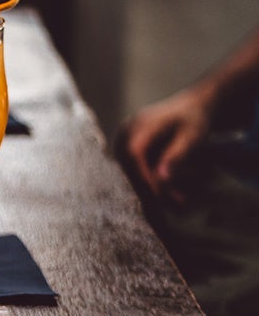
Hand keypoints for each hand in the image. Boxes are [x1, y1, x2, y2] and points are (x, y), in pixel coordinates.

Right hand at [121, 89, 211, 203]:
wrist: (188, 109)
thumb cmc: (193, 120)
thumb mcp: (192, 135)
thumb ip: (177, 155)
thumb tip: (161, 179)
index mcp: (139, 125)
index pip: (134, 155)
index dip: (144, 178)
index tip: (160, 196)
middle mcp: (124, 134)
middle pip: (128, 168)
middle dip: (149, 190)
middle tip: (172, 207)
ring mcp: (121, 143)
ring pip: (129, 174)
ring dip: (150, 191)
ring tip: (176, 204)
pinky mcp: (125, 152)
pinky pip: (133, 173)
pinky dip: (148, 185)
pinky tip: (165, 197)